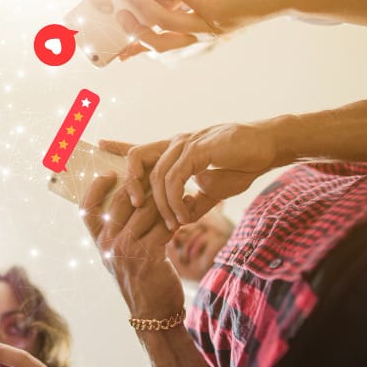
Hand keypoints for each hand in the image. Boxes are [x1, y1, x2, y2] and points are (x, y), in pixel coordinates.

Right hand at [82, 173, 181, 319]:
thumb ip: (119, 232)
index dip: (95, 188)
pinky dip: (179, 214)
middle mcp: (108, 244)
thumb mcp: (120, 256)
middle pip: (121, 200)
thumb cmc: (140, 280)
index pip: (87, 209)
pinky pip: (164, 225)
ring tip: (181, 188)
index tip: (108, 173)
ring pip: (145, 209)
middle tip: (160, 172)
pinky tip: (190, 207)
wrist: (152, 313)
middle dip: (142, 183)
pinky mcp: (148, 255)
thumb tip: (132, 199)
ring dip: (166, 197)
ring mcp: (126, 249)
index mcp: (99, 242)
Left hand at [119, 122, 281, 229]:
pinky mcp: (198, 149)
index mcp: (176, 150)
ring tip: (172, 223)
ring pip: (157, 175)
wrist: (268, 147)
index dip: (119, 147)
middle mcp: (176, 144)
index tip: (99, 146)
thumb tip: (181, 217)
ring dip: (161, 204)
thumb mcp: (214, 188)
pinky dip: (175, 199)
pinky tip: (183, 214)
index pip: (141, 149)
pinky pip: (176, 177)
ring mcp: (186, 144)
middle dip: (130, 185)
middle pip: (137, 158)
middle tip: (135, 209)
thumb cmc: (242, 164)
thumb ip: (195, 200)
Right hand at [120, 0, 282, 42]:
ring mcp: (210, 28)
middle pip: (157, 43)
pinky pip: (187, 3)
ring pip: (165, 24)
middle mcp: (201, 34)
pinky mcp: (220, 16)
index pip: (161, 40)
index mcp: (198, 28)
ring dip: (144, 6)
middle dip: (132, 29)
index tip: (115, 33)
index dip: (136, 42)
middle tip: (116, 7)